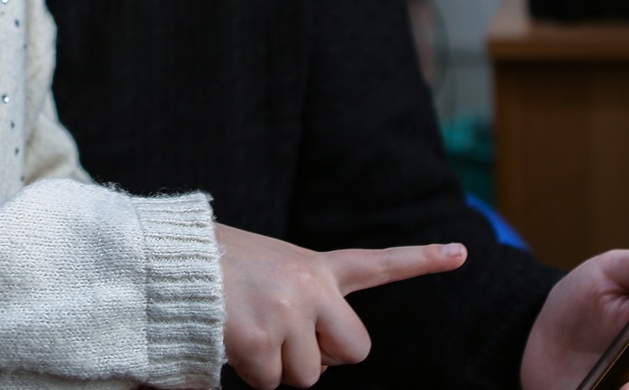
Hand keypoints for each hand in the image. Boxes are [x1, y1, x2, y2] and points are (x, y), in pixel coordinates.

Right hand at [215, 223, 466, 389]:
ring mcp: (286, 313)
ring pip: (307, 376)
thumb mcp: (270, 268)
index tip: (461, 252)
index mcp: (314, 266)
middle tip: (291, 341)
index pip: (377, 263)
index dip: (421, 260)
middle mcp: (309, 287)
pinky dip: (249, 373)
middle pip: (355, 351)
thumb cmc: (215, 267)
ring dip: (280, 367)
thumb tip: (321, 362)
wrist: (167, 262)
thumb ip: (304, 300)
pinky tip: (230, 339)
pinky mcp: (257, 339)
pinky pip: (269, 383)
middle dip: (328, 358)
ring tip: (247, 329)